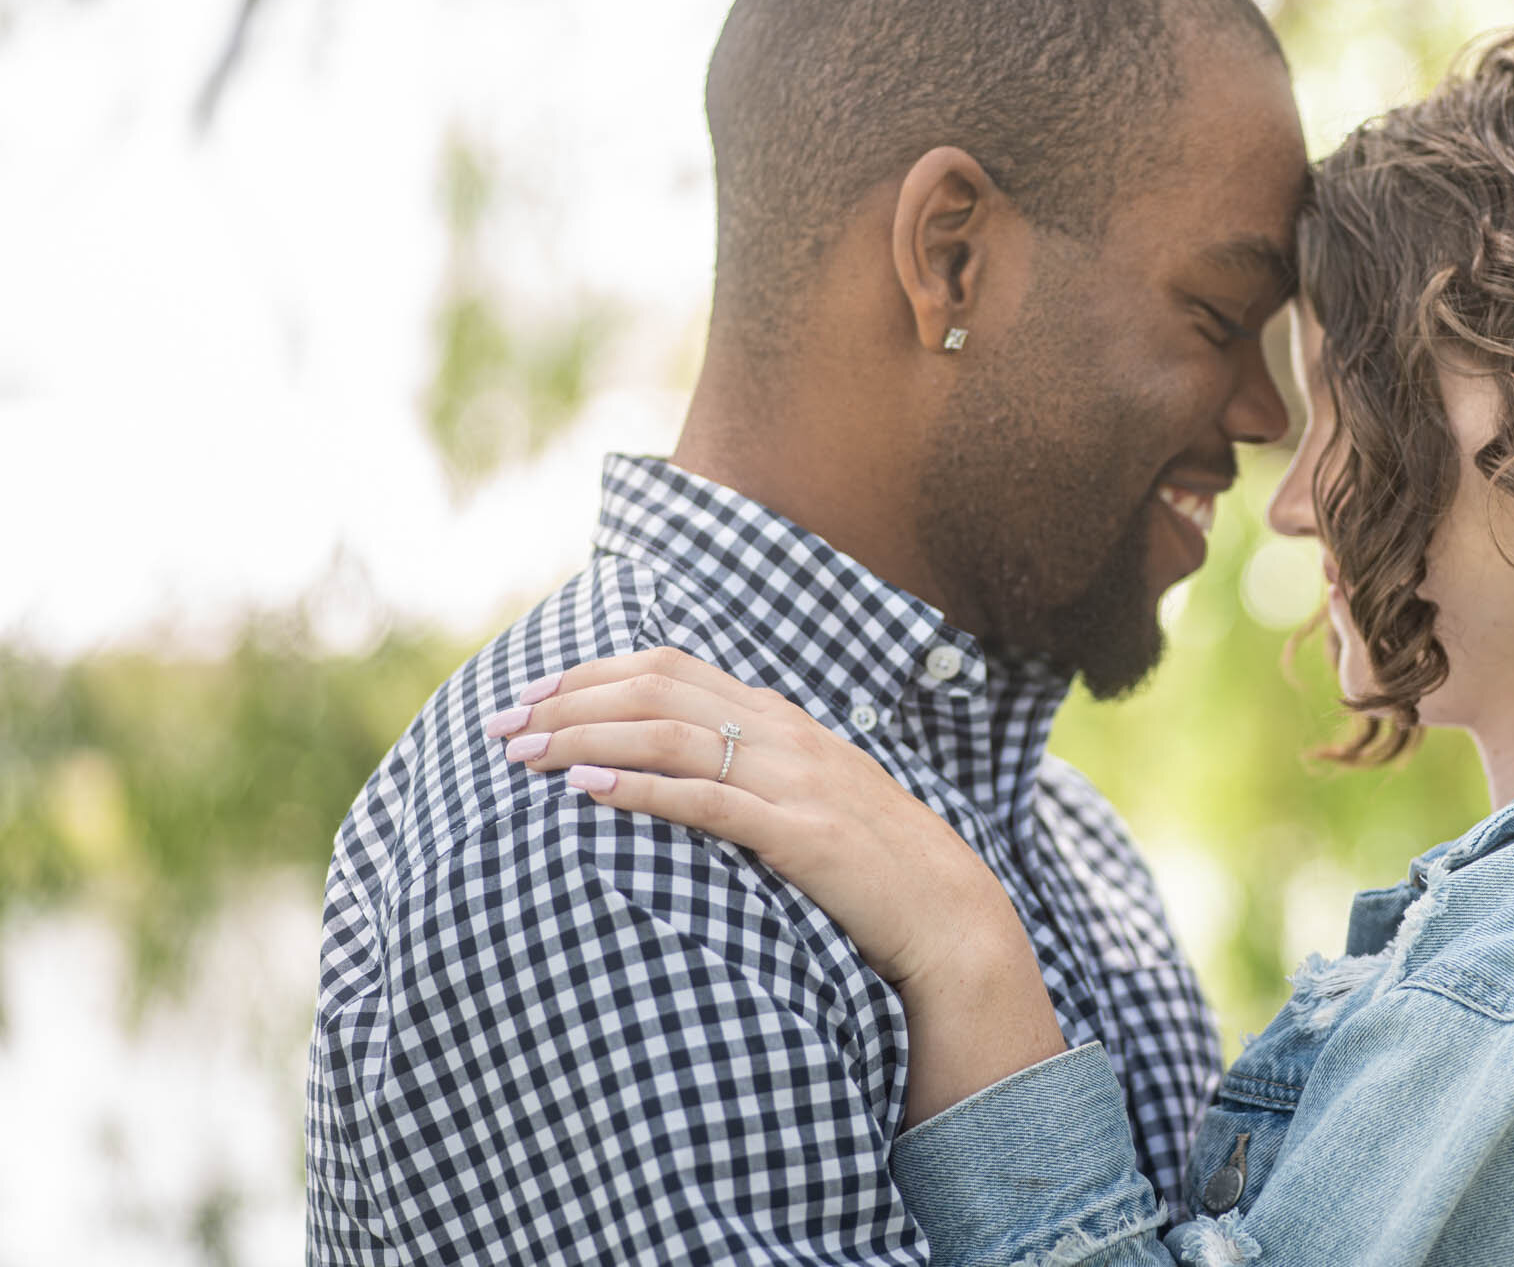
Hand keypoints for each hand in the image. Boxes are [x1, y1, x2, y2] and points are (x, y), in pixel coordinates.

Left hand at [487, 647, 1067, 1123]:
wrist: (946, 912)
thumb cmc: (869, 865)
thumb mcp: (806, 797)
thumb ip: (749, 770)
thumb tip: (675, 765)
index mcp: (781, 718)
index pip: (670, 667)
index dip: (592, 674)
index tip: (532, 695)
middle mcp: (784, 734)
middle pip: (657, 690)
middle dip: (568, 702)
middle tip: (501, 726)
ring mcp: (794, 780)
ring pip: (671, 734)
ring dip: (586, 738)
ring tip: (525, 757)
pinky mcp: (800, 834)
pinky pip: (707, 800)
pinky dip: (642, 789)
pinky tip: (587, 792)